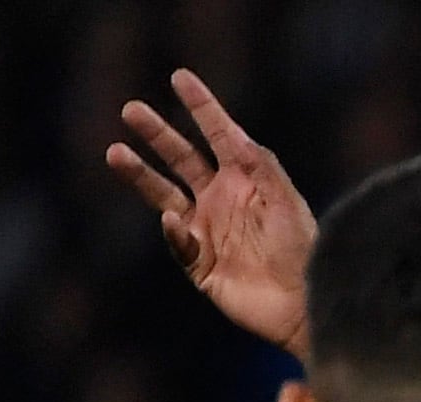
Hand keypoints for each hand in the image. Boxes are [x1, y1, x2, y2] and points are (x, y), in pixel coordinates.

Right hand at [109, 71, 314, 352]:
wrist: (305, 306)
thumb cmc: (305, 252)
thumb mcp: (287, 204)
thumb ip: (263, 168)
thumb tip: (237, 135)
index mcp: (246, 181)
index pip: (219, 135)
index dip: (201, 107)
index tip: (179, 77)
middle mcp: (221, 200)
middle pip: (181, 159)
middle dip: (157, 134)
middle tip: (130, 109)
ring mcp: (207, 230)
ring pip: (163, 194)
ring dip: (140, 173)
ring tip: (114, 152)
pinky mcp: (199, 264)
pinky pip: (178, 241)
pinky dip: (174, 231)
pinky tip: (172, 221)